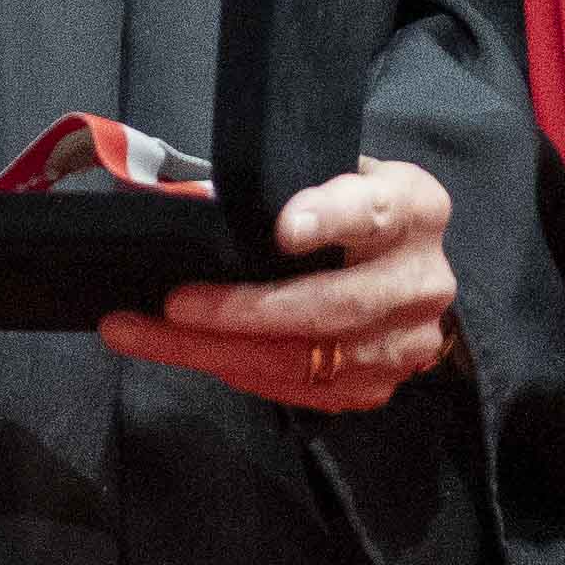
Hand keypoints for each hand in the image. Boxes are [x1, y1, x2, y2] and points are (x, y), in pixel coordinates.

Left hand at [98, 157, 456, 411]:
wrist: (403, 268)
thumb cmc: (349, 208)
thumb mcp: (331, 174)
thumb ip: (286, 184)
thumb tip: (192, 201)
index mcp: (414, 208)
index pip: (374, 210)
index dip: (329, 219)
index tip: (283, 229)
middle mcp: (421, 281)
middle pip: (333, 304)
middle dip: (244, 309)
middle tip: (175, 304)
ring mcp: (406, 344)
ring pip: (306, 359)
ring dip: (217, 351)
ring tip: (144, 333)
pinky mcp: (379, 386)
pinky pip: (299, 390)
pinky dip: (237, 372)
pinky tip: (189, 353)